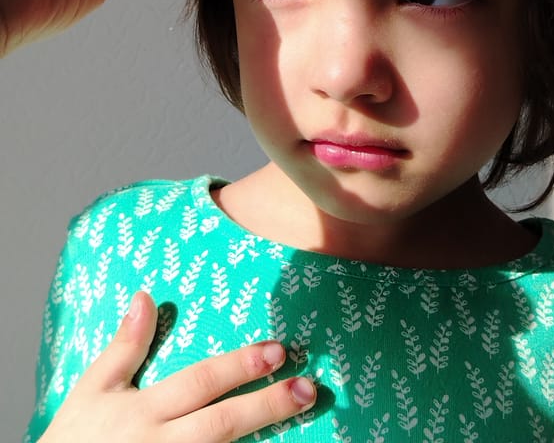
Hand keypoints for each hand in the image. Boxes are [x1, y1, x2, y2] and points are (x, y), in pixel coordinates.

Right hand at [38, 291, 315, 442]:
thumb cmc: (73, 440)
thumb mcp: (91, 390)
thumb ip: (123, 346)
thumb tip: (145, 297)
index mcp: (143, 410)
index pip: (199, 382)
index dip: (239, 366)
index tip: (277, 350)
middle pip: (221, 424)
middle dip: (266, 405)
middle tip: (307, 388)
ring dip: (262, 438)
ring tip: (299, 418)